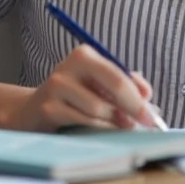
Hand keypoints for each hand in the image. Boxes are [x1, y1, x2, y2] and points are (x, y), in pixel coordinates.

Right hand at [5, 45, 158, 131]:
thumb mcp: (98, 84)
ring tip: (118, 126)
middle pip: (114, 85)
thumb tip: (146, 96)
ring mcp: (56, 87)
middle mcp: (69, 66)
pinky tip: (101, 129)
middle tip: (145, 123)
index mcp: (84, 55)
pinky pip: (83, 121)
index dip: (138, 95)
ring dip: (113, 121)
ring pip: (99, 108)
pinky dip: (98, 127)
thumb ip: (124, 84)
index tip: (151, 113)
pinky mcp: (49, 108)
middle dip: (133, 107)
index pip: (119, 73)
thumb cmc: (74, 97)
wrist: (33, 110)